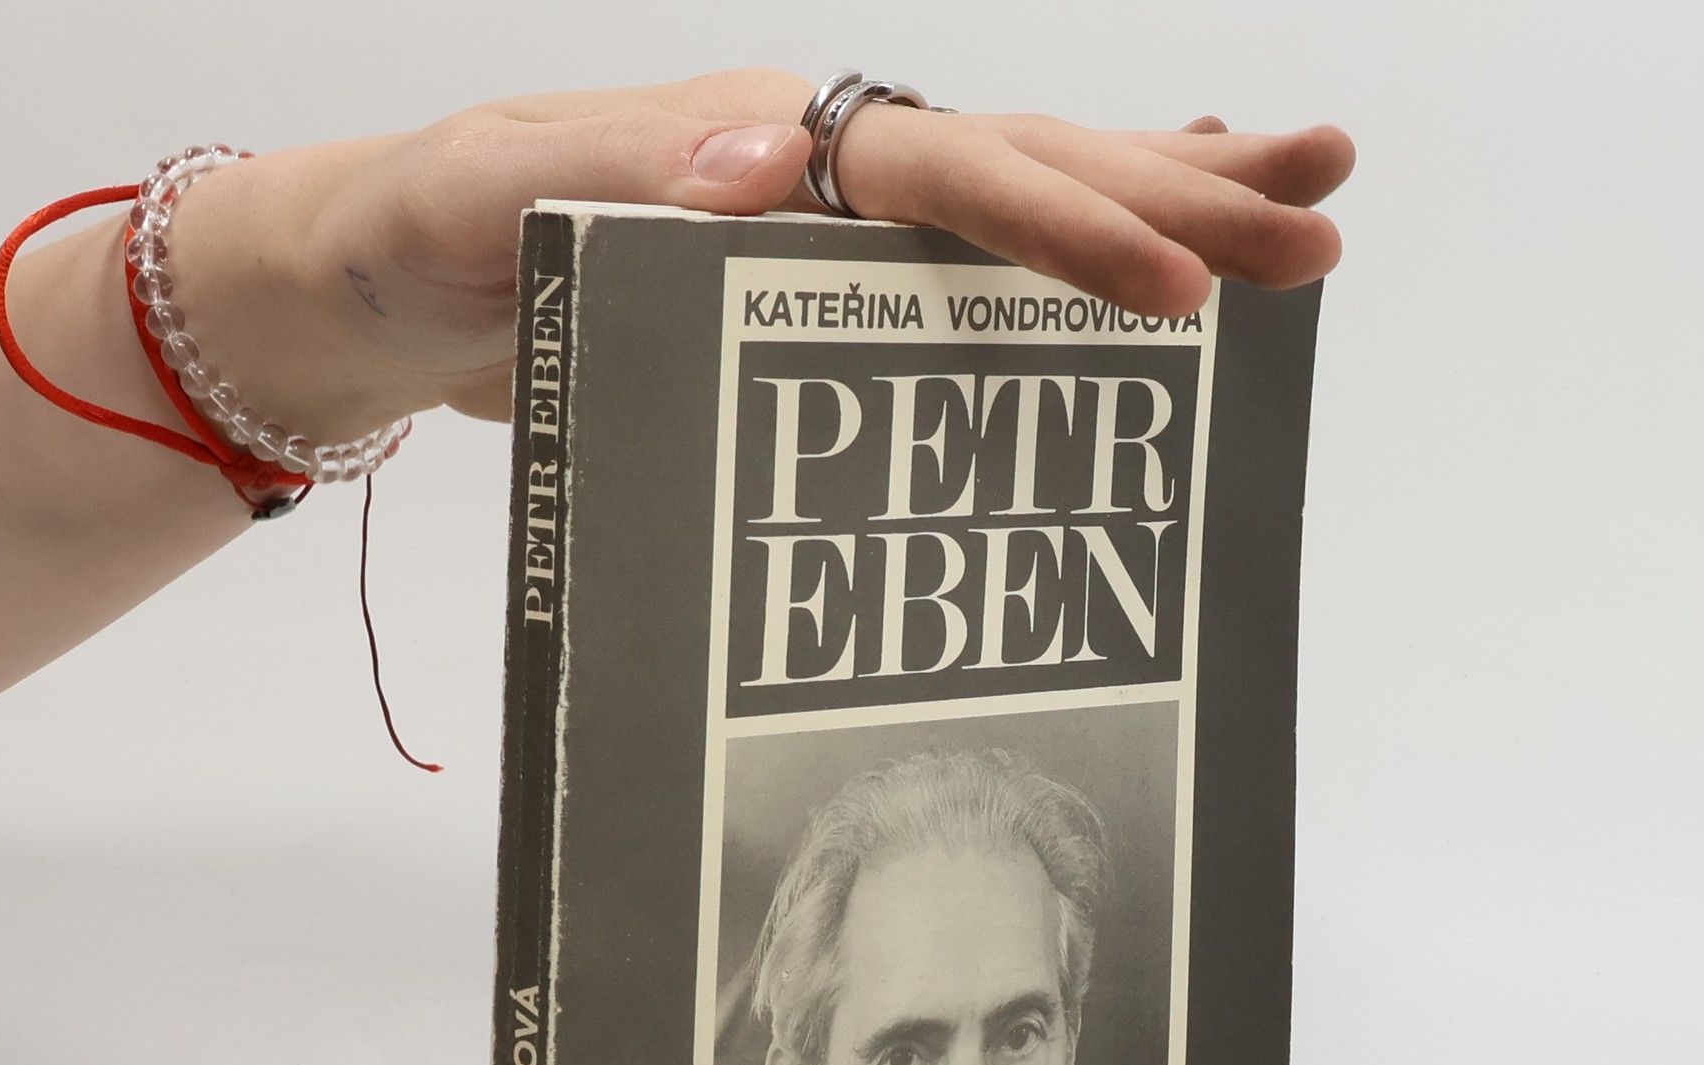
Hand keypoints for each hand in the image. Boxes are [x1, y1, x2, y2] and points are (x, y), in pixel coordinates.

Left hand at [172, 69, 1353, 438]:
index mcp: (761, 136)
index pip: (945, 175)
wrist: (380, 284)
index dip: (1064, 229)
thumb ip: (618, 178)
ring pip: (1024, 202)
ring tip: (1297, 202)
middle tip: (1322, 215)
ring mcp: (828, 220)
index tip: (1178, 290)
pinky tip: (1148, 251)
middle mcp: (817, 163)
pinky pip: (963, 260)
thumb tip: (770, 166)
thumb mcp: (491, 199)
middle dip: (1176, 197)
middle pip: (1026, 165)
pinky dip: (1062, 249)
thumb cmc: (424, 239)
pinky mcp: (817, 283)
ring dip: (1161, 202)